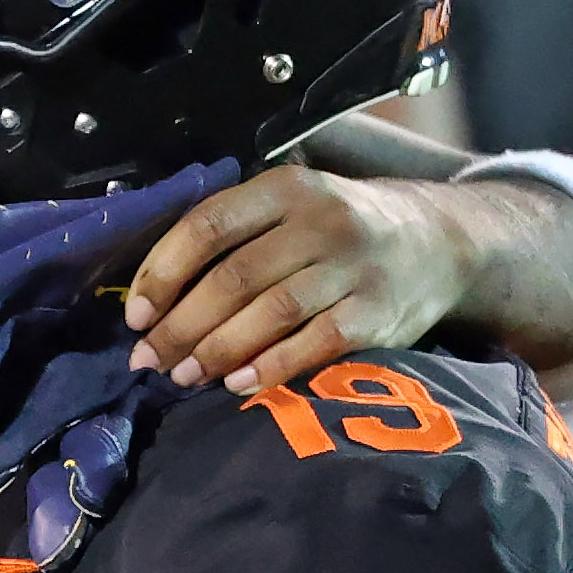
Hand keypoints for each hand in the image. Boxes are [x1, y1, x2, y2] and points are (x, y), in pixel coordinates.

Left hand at [120, 171, 466, 394]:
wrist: (437, 241)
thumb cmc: (338, 230)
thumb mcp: (291, 206)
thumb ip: (234, 234)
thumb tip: (151, 296)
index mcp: (285, 188)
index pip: (207, 226)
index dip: (162, 273)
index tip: (135, 315)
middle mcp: (320, 221)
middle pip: (233, 278)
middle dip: (181, 326)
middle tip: (149, 360)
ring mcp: (353, 267)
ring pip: (270, 313)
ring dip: (217, 351)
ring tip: (183, 376)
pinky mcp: (377, 313)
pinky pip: (315, 345)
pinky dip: (270, 367)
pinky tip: (236, 384)